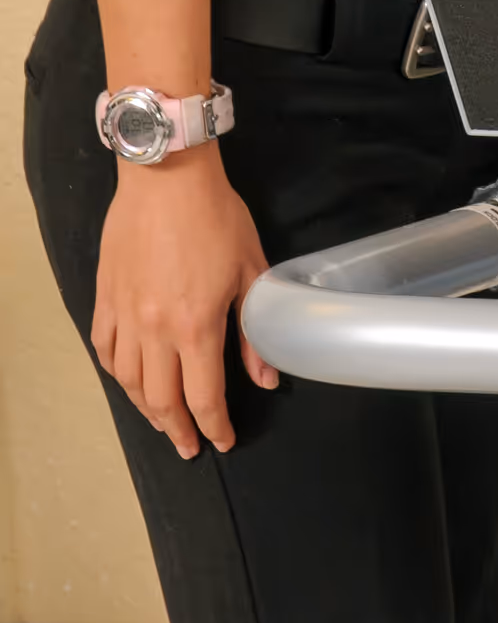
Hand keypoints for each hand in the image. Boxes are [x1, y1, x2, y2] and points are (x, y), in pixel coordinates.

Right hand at [92, 152, 276, 458]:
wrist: (166, 176)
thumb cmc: (216, 217)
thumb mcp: (252, 271)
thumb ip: (256, 331)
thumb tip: (267, 378)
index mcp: (196, 326)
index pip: (203, 397)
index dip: (214, 427)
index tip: (222, 442)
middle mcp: (154, 329)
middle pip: (161, 399)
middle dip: (178, 430)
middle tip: (190, 446)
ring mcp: (125, 314)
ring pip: (128, 381)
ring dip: (146, 410)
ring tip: (162, 422)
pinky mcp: (105, 298)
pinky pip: (104, 349)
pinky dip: (116, 374)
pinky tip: (128, 381)